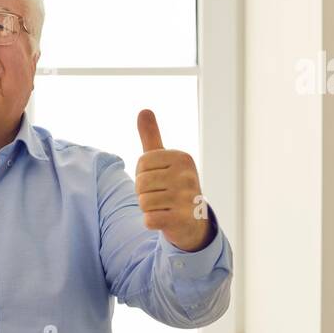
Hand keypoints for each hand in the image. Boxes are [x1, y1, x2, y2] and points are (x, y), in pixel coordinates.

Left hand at [134, 109, 211, 251]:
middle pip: (140, 183)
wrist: (193, 221)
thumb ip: (152, 137)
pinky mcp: (183, 219)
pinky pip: (149, 220)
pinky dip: (151, 222)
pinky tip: (165, 219)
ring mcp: (188, 198)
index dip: (143, 174)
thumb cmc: (173, 185)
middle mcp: (188, 176)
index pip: (141, 163)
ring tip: (164, 206)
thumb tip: (144, 110)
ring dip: (149, 208)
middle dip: (144, 193)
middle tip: (161, 196)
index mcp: (182, 158)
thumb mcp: (164, 159)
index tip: (158, 179)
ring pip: (143, 202)